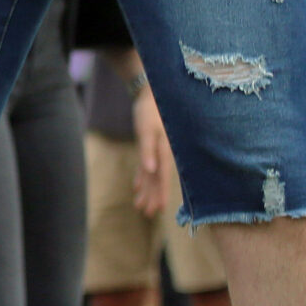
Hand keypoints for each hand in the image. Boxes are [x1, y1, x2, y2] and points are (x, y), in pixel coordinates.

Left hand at [131, 81, 166, 218]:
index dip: (161, 193)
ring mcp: (158, 149)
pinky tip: (137, 187)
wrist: (151, 93)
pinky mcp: (151, 145)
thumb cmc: (150, 110)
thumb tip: (151, 170)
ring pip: (151, 174)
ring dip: (146, 189)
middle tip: (146, 213)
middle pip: (158, 179)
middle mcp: (164, 153)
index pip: (164, 177)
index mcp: (167, 151)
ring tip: (140, 206)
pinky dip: (142, 175)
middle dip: (152, 196)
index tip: (159, 209)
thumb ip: (149, 150)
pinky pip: (147, 164)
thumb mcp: (147, 129)